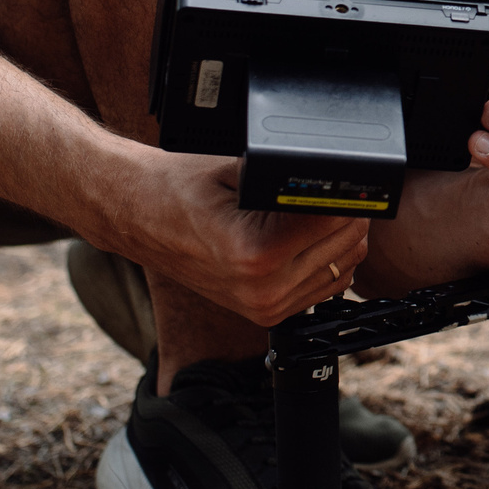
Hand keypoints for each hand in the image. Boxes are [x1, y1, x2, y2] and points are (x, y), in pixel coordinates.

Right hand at [109, 149, 372, 326]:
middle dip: (350, 212)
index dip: (348, 191)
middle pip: (348, 245)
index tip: (348, 176)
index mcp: (256, 253)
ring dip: (342, 238)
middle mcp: (263, 290)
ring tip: (317, 210)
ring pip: (345, 268)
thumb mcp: (243, 172)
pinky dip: (327, 261)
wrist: (139, 216)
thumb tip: (342, 179)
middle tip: (333, 188)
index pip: (337, 220)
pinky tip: (307, 238)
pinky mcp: (267, 316)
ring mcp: (265, 308)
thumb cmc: (180, 189)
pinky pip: (324, 287)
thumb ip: (294, 181)